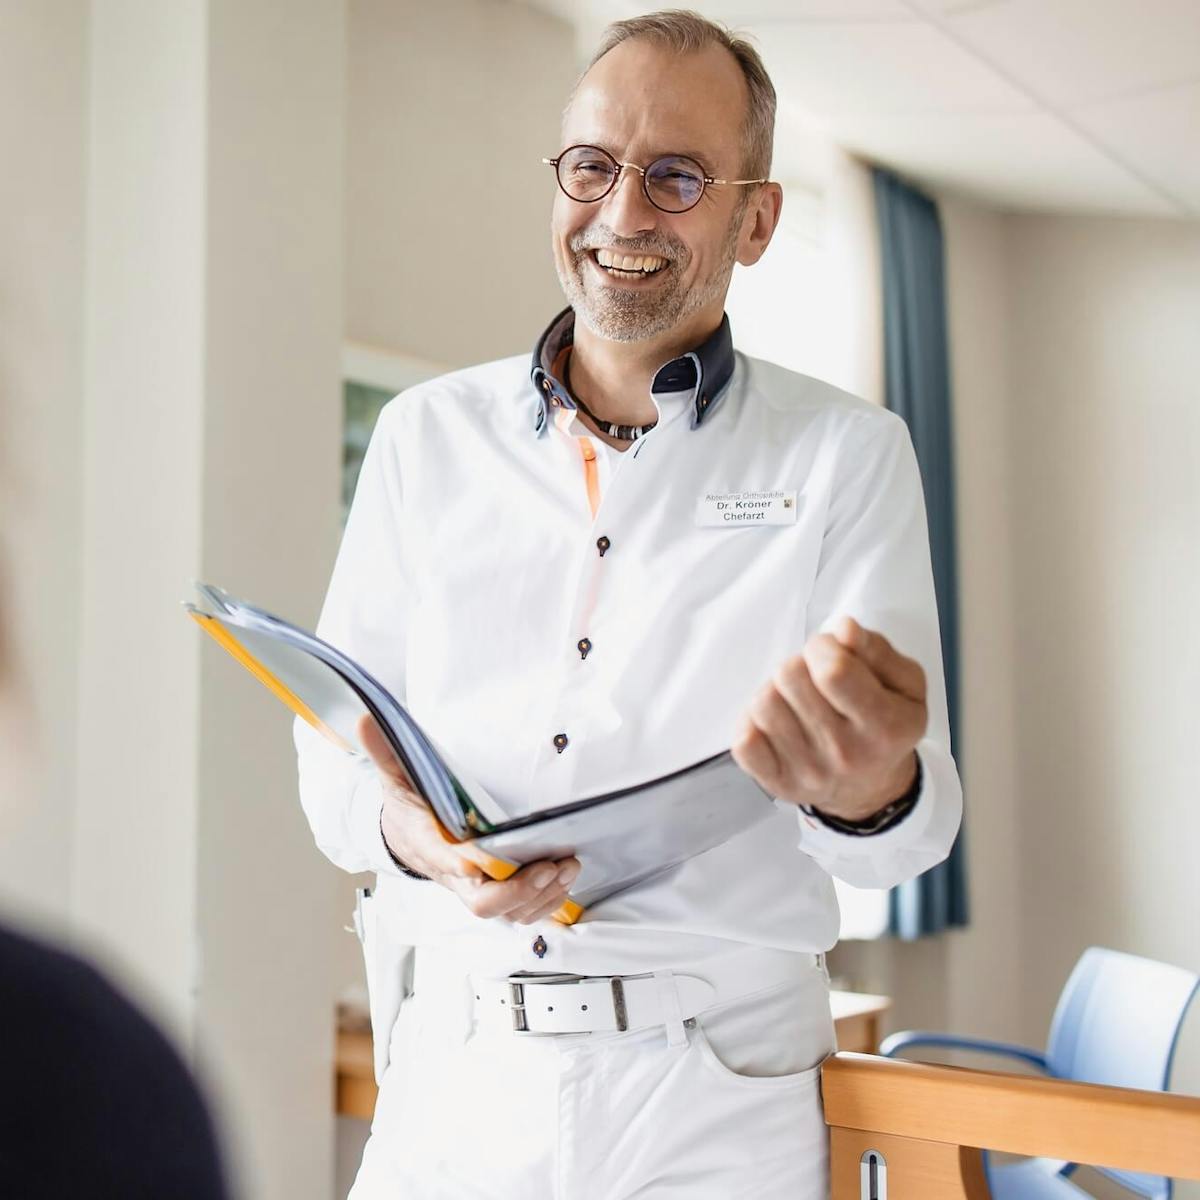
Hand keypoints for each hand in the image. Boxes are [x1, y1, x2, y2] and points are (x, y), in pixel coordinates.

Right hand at [355, 713, 580, 923]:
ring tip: (567, 867)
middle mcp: (455, 875)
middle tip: (551, 864)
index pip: (447, 861)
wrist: (403, 840)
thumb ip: (386, 751)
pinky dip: (545, 903)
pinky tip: (563, 881)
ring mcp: (476, 889)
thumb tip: (365, 720)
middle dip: (520, 889)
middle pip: (484, 902)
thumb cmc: (408, 809)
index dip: (466, 864)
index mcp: (431, 845)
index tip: (483, 856)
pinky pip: (521, 912)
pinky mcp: (494, 894)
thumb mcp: (396, 777)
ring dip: (542, 896)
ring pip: (509, 912)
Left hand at [731, 616, 925, 820]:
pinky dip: (753, 724)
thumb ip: (876, 650)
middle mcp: (846, 754)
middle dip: (798, 665)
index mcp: (884, 726)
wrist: (872, 789)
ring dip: (775, 691)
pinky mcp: (777, 783)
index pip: (833, 671)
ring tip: (796, 700)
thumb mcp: (905, 684)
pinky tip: (778, 724)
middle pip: (790, 677)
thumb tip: (843, 630)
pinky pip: (743, 741)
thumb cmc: (886, 727)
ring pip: (762, 703)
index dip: (822, 647)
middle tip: (813, 679)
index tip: (827, 651)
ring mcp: (809, 773)